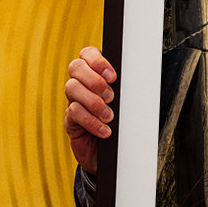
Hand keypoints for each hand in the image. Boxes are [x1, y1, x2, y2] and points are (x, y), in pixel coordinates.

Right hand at [64, 47, 116, 173]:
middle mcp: (81, 84)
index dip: (97, 61)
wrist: (113, 152)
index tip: (113, 76)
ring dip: (94, 102)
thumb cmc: (122, 122)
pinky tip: (105, 130)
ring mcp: (73, 100)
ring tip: (109, 116)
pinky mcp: (70, 120)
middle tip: (111, 96)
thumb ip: (125, 87)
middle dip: (95, 80)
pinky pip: (74, 112)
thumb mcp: (125, 102)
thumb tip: (137, 77)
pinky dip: (91, 121)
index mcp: (95, 73)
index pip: (87, 53)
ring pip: (72, 88)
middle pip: (75, 67)